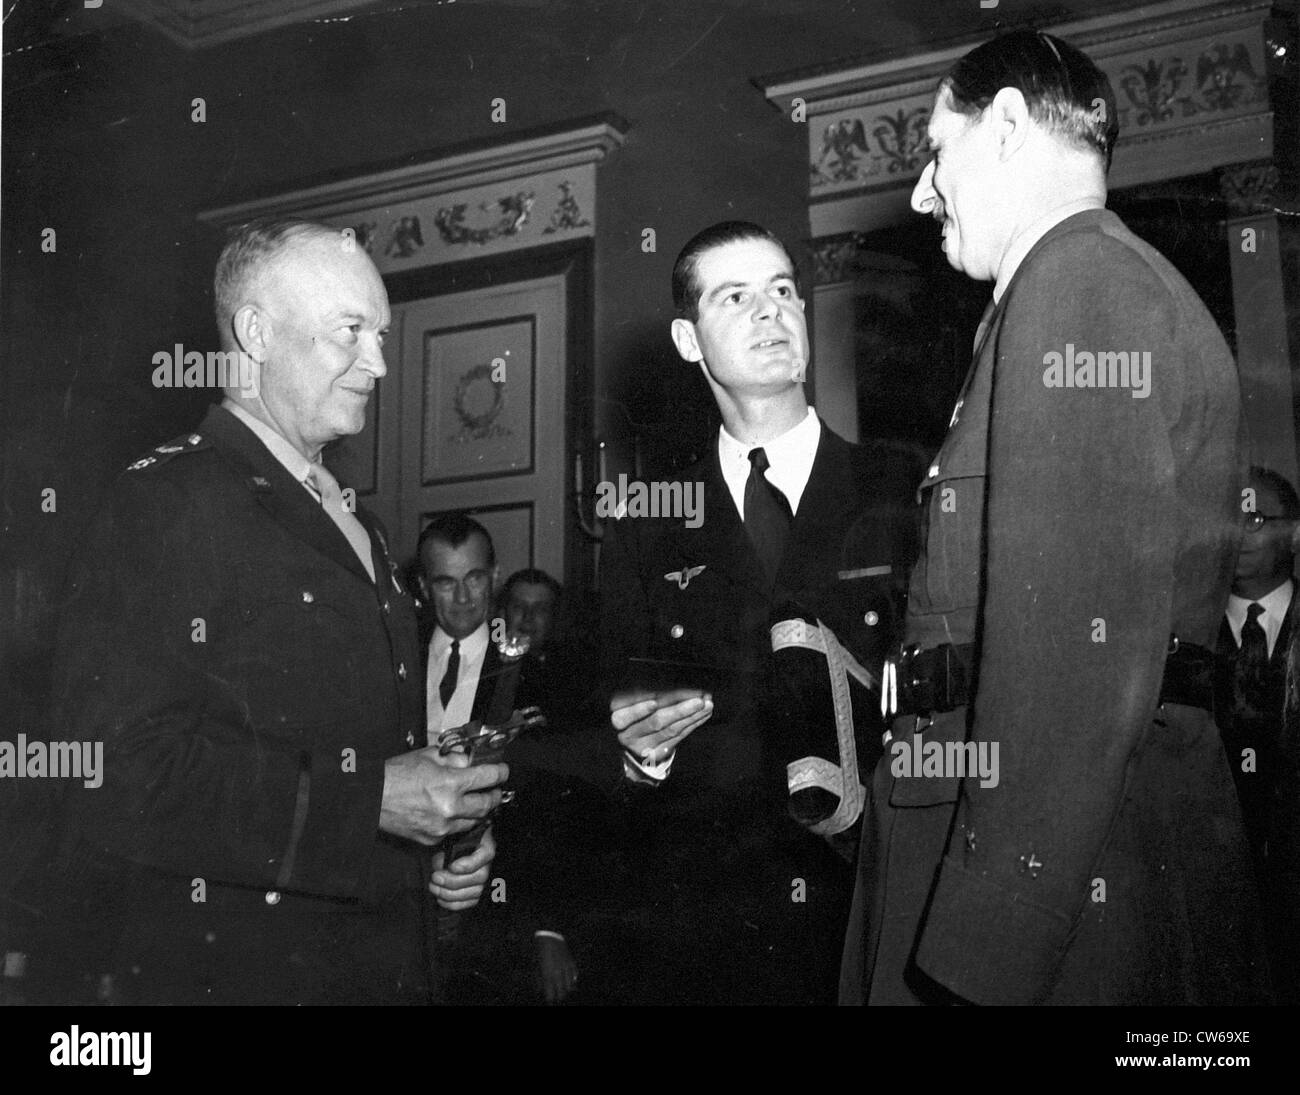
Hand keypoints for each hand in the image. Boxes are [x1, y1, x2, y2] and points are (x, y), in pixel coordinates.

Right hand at [379, 748, 507, 844]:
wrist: (370, 798)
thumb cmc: (395, 775)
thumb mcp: (428, 756)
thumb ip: (455, 759)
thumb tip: (472, 761)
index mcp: (450, 783)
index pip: (488, 778)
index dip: (500, 773)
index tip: (502, 771)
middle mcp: (449, 807)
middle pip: (487, 805)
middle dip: (494, 796)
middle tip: (494, 789)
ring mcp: (441, 827)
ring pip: (473, 822)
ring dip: (477, 811)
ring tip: (475, 801)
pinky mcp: (431, 839)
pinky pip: (453, 832)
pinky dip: (457, 823)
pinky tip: (453, 813)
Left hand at [429, 826, 495, 910]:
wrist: (463, 852)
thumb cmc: (460, 844)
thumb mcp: (456, 840)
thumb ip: (450, 849)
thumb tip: (440, 863)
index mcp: (488, 847)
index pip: (484, 856)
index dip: (468, 864)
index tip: (451, 866)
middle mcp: (490, 866)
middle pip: (479, 877)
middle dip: (453, 880)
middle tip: (436, 877)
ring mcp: (486, 882)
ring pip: (473, 893)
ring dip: (450, 893)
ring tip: (434, 887)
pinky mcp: (478, 895)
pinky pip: (468, 903)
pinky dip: (452, 904)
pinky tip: (440, 898)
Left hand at [534, 934, 576, 1003]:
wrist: (549, 935)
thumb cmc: (539, 951)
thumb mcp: (534, 966)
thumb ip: (537, 979)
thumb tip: (539, 990)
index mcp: (547, 975)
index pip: (551, 994)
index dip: (551, 999)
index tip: (550, 1001)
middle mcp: (558, 973)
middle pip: (562, 992)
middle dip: (559, 996)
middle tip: (557, 998)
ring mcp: (566, 967)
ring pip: (570, 985)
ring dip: (566, 990)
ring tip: (563, 991)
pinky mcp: (571, 961)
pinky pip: (574, 975)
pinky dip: (573, 980)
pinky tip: (570, 982)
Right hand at [610, 688, 712, 762]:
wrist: (632, 744)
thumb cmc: (632, 716)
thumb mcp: (628, 706)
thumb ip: (640, 696)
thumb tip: (666, 680)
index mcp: (618, 721)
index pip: (625, 717)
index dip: (638, 711)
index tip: (653, 703)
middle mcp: (629, 735)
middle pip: (655, 723)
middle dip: (679, 710)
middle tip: (697, 700)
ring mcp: (645, 747)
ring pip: (671, 730)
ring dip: (692, 716)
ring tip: (706, 704)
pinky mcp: (659, 753)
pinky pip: (679, 737)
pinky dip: (693, 723)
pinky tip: (703, 713)